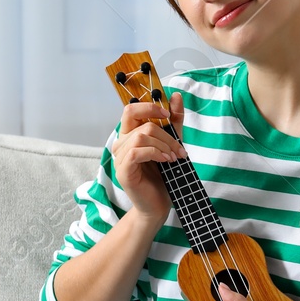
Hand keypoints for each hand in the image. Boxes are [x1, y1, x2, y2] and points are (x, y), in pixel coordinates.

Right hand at [113, 90, 187, 224]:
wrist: (159, 205)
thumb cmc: (163, 176)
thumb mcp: (172, 144)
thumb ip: (173, 122)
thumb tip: (175, 95)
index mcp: (130, 136)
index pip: (131, 109)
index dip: (149, 106)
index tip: (167, 114)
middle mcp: (121, 144)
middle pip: (139, 120)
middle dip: (164, 132)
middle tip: (180, 149)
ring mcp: (119, 158)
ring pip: (141, 135)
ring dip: (163, 145)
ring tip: (174, 158)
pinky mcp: (123, 171)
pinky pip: (137, 152)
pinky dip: (155, 153)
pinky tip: (166, 161)